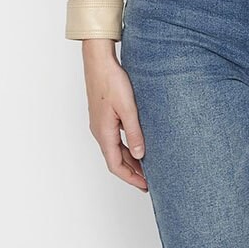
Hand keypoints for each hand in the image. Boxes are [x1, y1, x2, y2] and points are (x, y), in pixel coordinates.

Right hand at [82, 39, 148, 192]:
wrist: (99, 61)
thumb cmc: (112, 81)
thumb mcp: (128, 108)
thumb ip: (134, 132)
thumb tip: (140, 156)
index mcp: (104, 133)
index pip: (116, 165)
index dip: (130, 178)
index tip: (145, 186)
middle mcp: (100, 132)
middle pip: (116, 159)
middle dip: (132, 171)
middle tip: (149, 180)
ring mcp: (100, 124)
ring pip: (116, 148)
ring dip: (130, 158)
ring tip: (147, 164)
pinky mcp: (104, 115)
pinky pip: (115, 137)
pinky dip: (127, 145)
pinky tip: (137, 142)